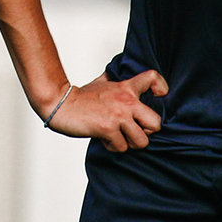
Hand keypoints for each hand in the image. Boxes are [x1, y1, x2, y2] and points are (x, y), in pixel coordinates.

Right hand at [47, 71, 168, 151]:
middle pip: (156, 123)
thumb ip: (115, 80)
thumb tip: (119, 73)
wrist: (61, 103)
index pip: (153, 78)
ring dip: (129, 143)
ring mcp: (118, 115)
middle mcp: (126, 101)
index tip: (157, 96)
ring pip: (141, 141)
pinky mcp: (108, 128)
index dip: (161, 88)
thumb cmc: (81, 97)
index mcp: (126, 88)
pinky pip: (121, 147)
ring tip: (118, 136)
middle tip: (134, 131)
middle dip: (146, 132)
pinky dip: (112, 146)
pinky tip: (104, 138)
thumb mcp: (102, 82)